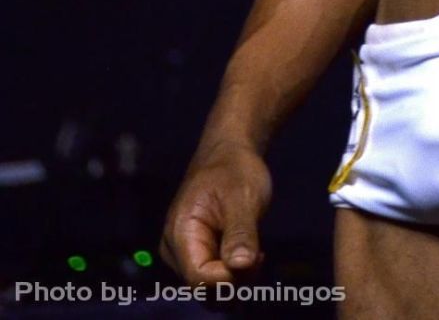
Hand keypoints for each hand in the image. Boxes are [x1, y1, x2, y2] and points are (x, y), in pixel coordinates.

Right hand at [160, 140, 271, 286]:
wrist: (230, 153)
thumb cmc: (234, 169)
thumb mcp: (242, 196)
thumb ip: (240, 232)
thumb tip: (241, 265)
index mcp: (179, 234)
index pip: (199, 278)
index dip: (228, 278)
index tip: (255, 258)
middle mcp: (176, 251)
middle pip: (204, 288)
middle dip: (235, 280)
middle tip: (259, 254)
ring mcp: (186, 255)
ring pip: (211, 288)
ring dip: (238, 279)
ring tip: (256, 251)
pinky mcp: (198, 256)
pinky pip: (215, 279)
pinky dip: (235, 273)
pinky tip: (250, 254)